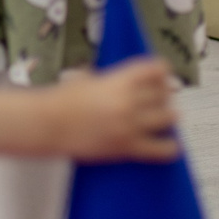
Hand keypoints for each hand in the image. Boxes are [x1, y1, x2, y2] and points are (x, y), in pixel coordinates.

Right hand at [42, 57, 180, 161]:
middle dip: (164, 95)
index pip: (156, 69)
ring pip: (167, 118)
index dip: (162, 71)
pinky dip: (168, 148)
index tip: (162, 76)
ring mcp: (130, 124)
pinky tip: (171, 146)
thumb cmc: (61, 100)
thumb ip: (108, 79)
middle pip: (164, 93)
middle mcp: (129, 99)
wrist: (47, 124)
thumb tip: (116, 80)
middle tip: (161, 99)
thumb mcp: (87, 78)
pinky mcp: (127, 147)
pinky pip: (159, 149)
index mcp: (120, 79)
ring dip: (168, 117)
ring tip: (165, 118)